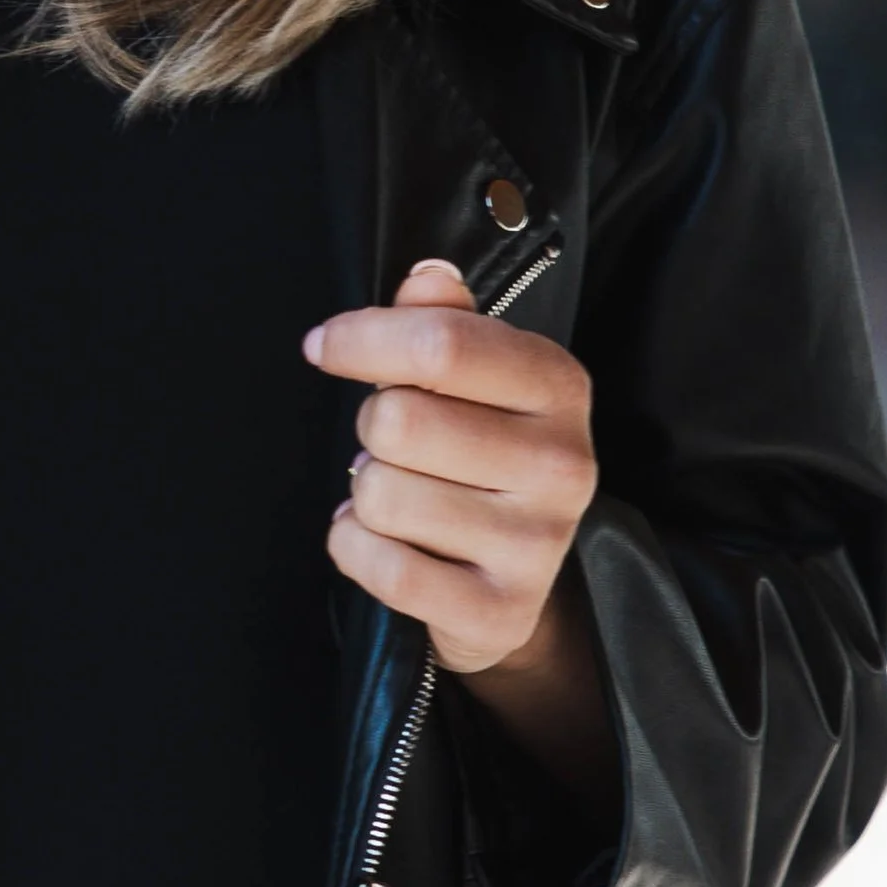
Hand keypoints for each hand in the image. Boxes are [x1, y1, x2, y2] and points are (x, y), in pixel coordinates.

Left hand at [305, 260, 612, 797]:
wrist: (512, 588)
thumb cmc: (480, 459)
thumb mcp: (476, 382)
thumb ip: (443, 323)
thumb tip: (428, 276)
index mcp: (557, 385)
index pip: (441, 343)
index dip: (363, 339)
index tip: (325, 346)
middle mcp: (561, 462)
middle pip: (400, 420)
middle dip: (371, 430)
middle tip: (393, 445)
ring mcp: (536, 543)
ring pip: (382, 495)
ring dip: (366, 496)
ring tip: (403, 496)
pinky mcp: (500, 610)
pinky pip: (381, 566)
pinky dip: (358, 549)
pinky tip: (389, 544)